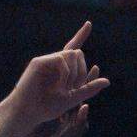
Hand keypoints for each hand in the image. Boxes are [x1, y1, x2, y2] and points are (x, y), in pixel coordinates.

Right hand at [7, 22, 98, 136]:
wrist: (28, 112)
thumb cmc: (48, 108)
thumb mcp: (74, 98)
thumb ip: (89, 89)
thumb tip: (107, 81)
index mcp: (62, 69)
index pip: (73, 48)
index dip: (81, 35)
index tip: (89, 23)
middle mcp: (54, 62)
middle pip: (78, 53)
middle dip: (82, 72)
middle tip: (73, 89)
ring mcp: (46, 61)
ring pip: (72, 55)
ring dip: (74, 74)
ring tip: (64, 89)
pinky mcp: (39, 62)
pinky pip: (61, 60)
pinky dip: (65, 73)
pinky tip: (59, 86)